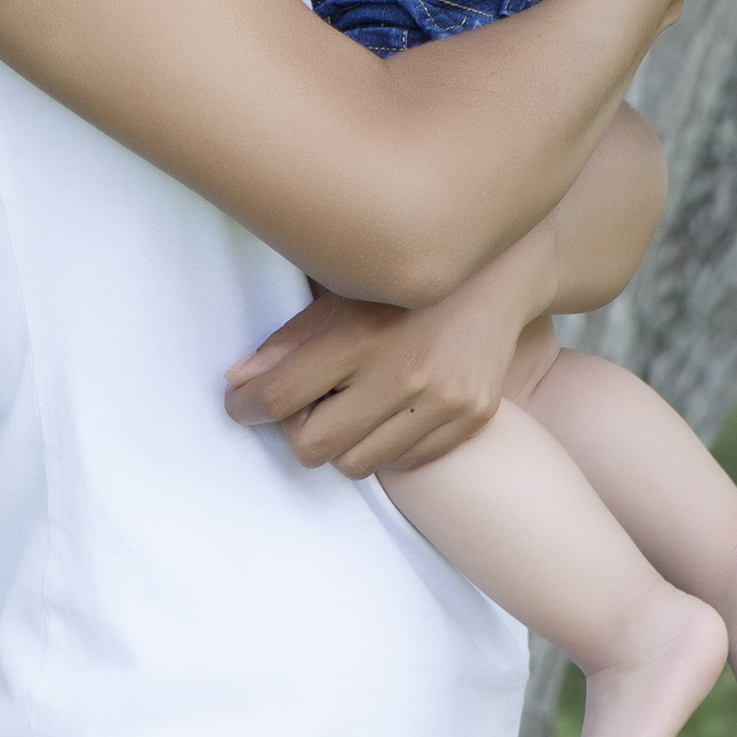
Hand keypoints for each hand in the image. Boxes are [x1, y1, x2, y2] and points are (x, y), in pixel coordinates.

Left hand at [223, 242, 551, 477]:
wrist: (497, 272)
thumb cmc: (403, 281)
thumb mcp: (339, 294)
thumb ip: (290, 341)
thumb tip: (239, 381)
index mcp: (361, 334)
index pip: (280, 396)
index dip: (246, 406)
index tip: (240, 404)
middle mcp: (403, 372)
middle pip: (313, 445)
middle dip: (294, 430)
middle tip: (298, 408)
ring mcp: (443, 399)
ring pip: (356, 464)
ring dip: (340, 443)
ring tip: (347, 407)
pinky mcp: (471, 417)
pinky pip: (405, 463)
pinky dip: (385, 446)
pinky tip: (387, 410)